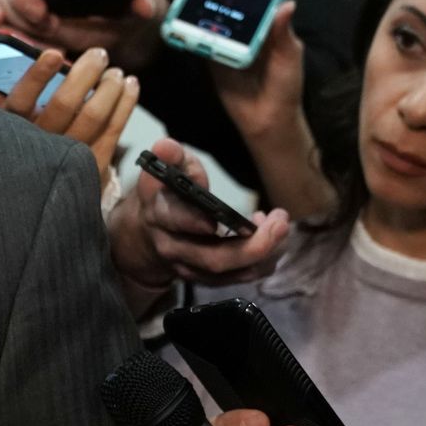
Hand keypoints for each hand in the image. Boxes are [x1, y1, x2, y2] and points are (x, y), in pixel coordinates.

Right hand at [0, 47, 139, 187]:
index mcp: (12, 131)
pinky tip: (130, 86)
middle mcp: (39, 146)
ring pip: (93, 116)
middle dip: (86, 73)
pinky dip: (125, 104)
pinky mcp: (94, 168)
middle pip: (64, 104)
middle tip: (98, 54)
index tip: (54, 53)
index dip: (37, 75)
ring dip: (109, 87)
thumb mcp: (3, 123)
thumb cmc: (23, 146)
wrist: (42, 197)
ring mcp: (68, 159)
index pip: (20, 101)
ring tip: (116, 71)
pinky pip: (114, 131)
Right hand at [107, 138, 289, 304]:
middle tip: (281, 222)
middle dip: (253, 246)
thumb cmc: (165, 193)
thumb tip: (165, 146)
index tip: (217, 219)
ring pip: (230, 273)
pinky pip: (238, 278)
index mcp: (159, 214)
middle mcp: (172, 247)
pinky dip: (262, 261)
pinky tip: (271, 238)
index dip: (194, 221)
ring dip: (264, 253)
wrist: (145, 233)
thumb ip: (169, 157)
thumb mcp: (165, 169)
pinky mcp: (205, 279)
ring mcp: (188, 268)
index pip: (175, 220)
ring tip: (281, 225)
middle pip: (213, 259)